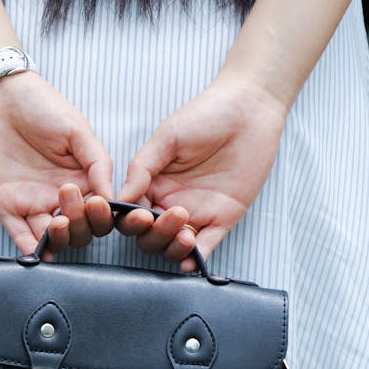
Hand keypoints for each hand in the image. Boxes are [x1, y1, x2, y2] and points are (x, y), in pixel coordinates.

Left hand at [0, 71, 114, 258]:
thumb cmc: (41, 106)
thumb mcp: (77, 130)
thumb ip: (98, 164)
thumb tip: (112, 197)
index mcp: (82, 180)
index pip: (99, 212)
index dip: (103, 215)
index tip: (100, 204)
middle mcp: (59, 197)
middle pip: (80, 230)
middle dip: (82, 224)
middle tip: (74, 202)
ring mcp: (33, 203)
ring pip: (53, 237)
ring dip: (61, 239)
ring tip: (59, 223)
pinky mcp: (6, 205)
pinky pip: (20, 235)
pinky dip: (31, 249)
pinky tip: (41, 253)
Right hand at [115, 74, 289, 271]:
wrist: (249, 110)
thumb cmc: (205, 115)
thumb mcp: (166, 138)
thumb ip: (141, 168)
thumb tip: (119, 199)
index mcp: (153, 183)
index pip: (130, 214)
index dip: (129, 220)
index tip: (138, 214)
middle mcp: (170, 202)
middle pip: (149, 236)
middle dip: (152, 235)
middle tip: (167, 216)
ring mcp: (197, 213)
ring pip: (173, 246)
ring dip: (171, 247)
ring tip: (183, 233)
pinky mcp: (223, 218)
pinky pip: (207, 246)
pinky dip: (196, 258)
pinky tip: (191, 259)